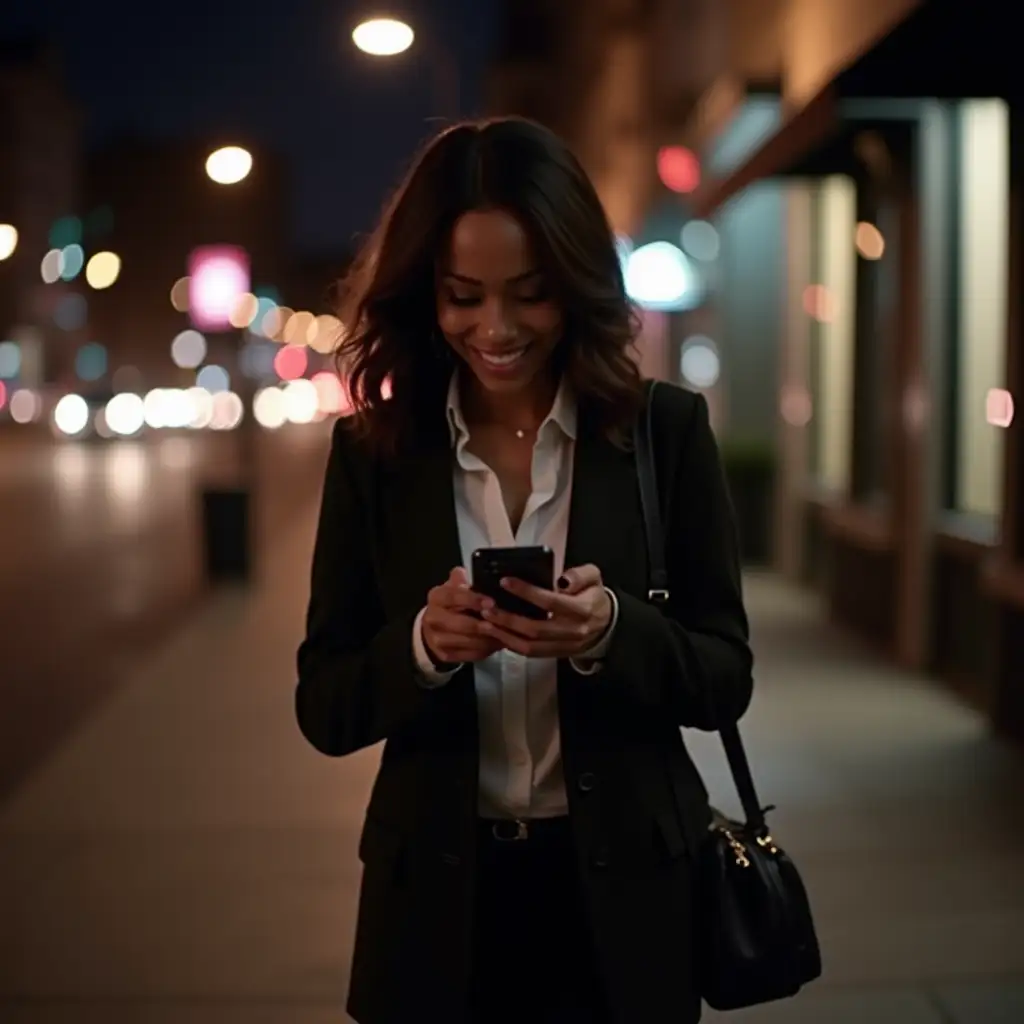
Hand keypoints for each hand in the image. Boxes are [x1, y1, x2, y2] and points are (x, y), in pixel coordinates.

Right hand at [421, 567, 501, 665]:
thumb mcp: (455, 587)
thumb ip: (462, 579)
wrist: (433, 629)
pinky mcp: (446, 655)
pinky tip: (499, 643)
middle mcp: (433, 619)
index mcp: (436, 597)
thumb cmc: (451, 603)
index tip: (491, 602)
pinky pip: (470, 654)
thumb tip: (471, 573)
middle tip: (502, 622)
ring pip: (468, 641)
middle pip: (461, 623)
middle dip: (483, 623)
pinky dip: (487, 649)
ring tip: (507, 633)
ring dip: (489, 638)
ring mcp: (437, 640)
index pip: (454, 597)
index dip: (473, 599)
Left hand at [479, 564, 612, 658]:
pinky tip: (497, 634)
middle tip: (487, 607)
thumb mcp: (594, 577)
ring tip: (485, 623)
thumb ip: (580, 574)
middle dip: (508, 619)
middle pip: (536, 629)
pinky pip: (532, 654)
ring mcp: (564, 646)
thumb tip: (561, 580)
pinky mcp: (557, 654)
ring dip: (505, 635)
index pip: (551, 602)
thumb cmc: (594, 595)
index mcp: (582, 609)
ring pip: (530, 646)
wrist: (606, 624)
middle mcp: (573, 631)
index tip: (506, 582)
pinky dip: (512, 645)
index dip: (527, 592)